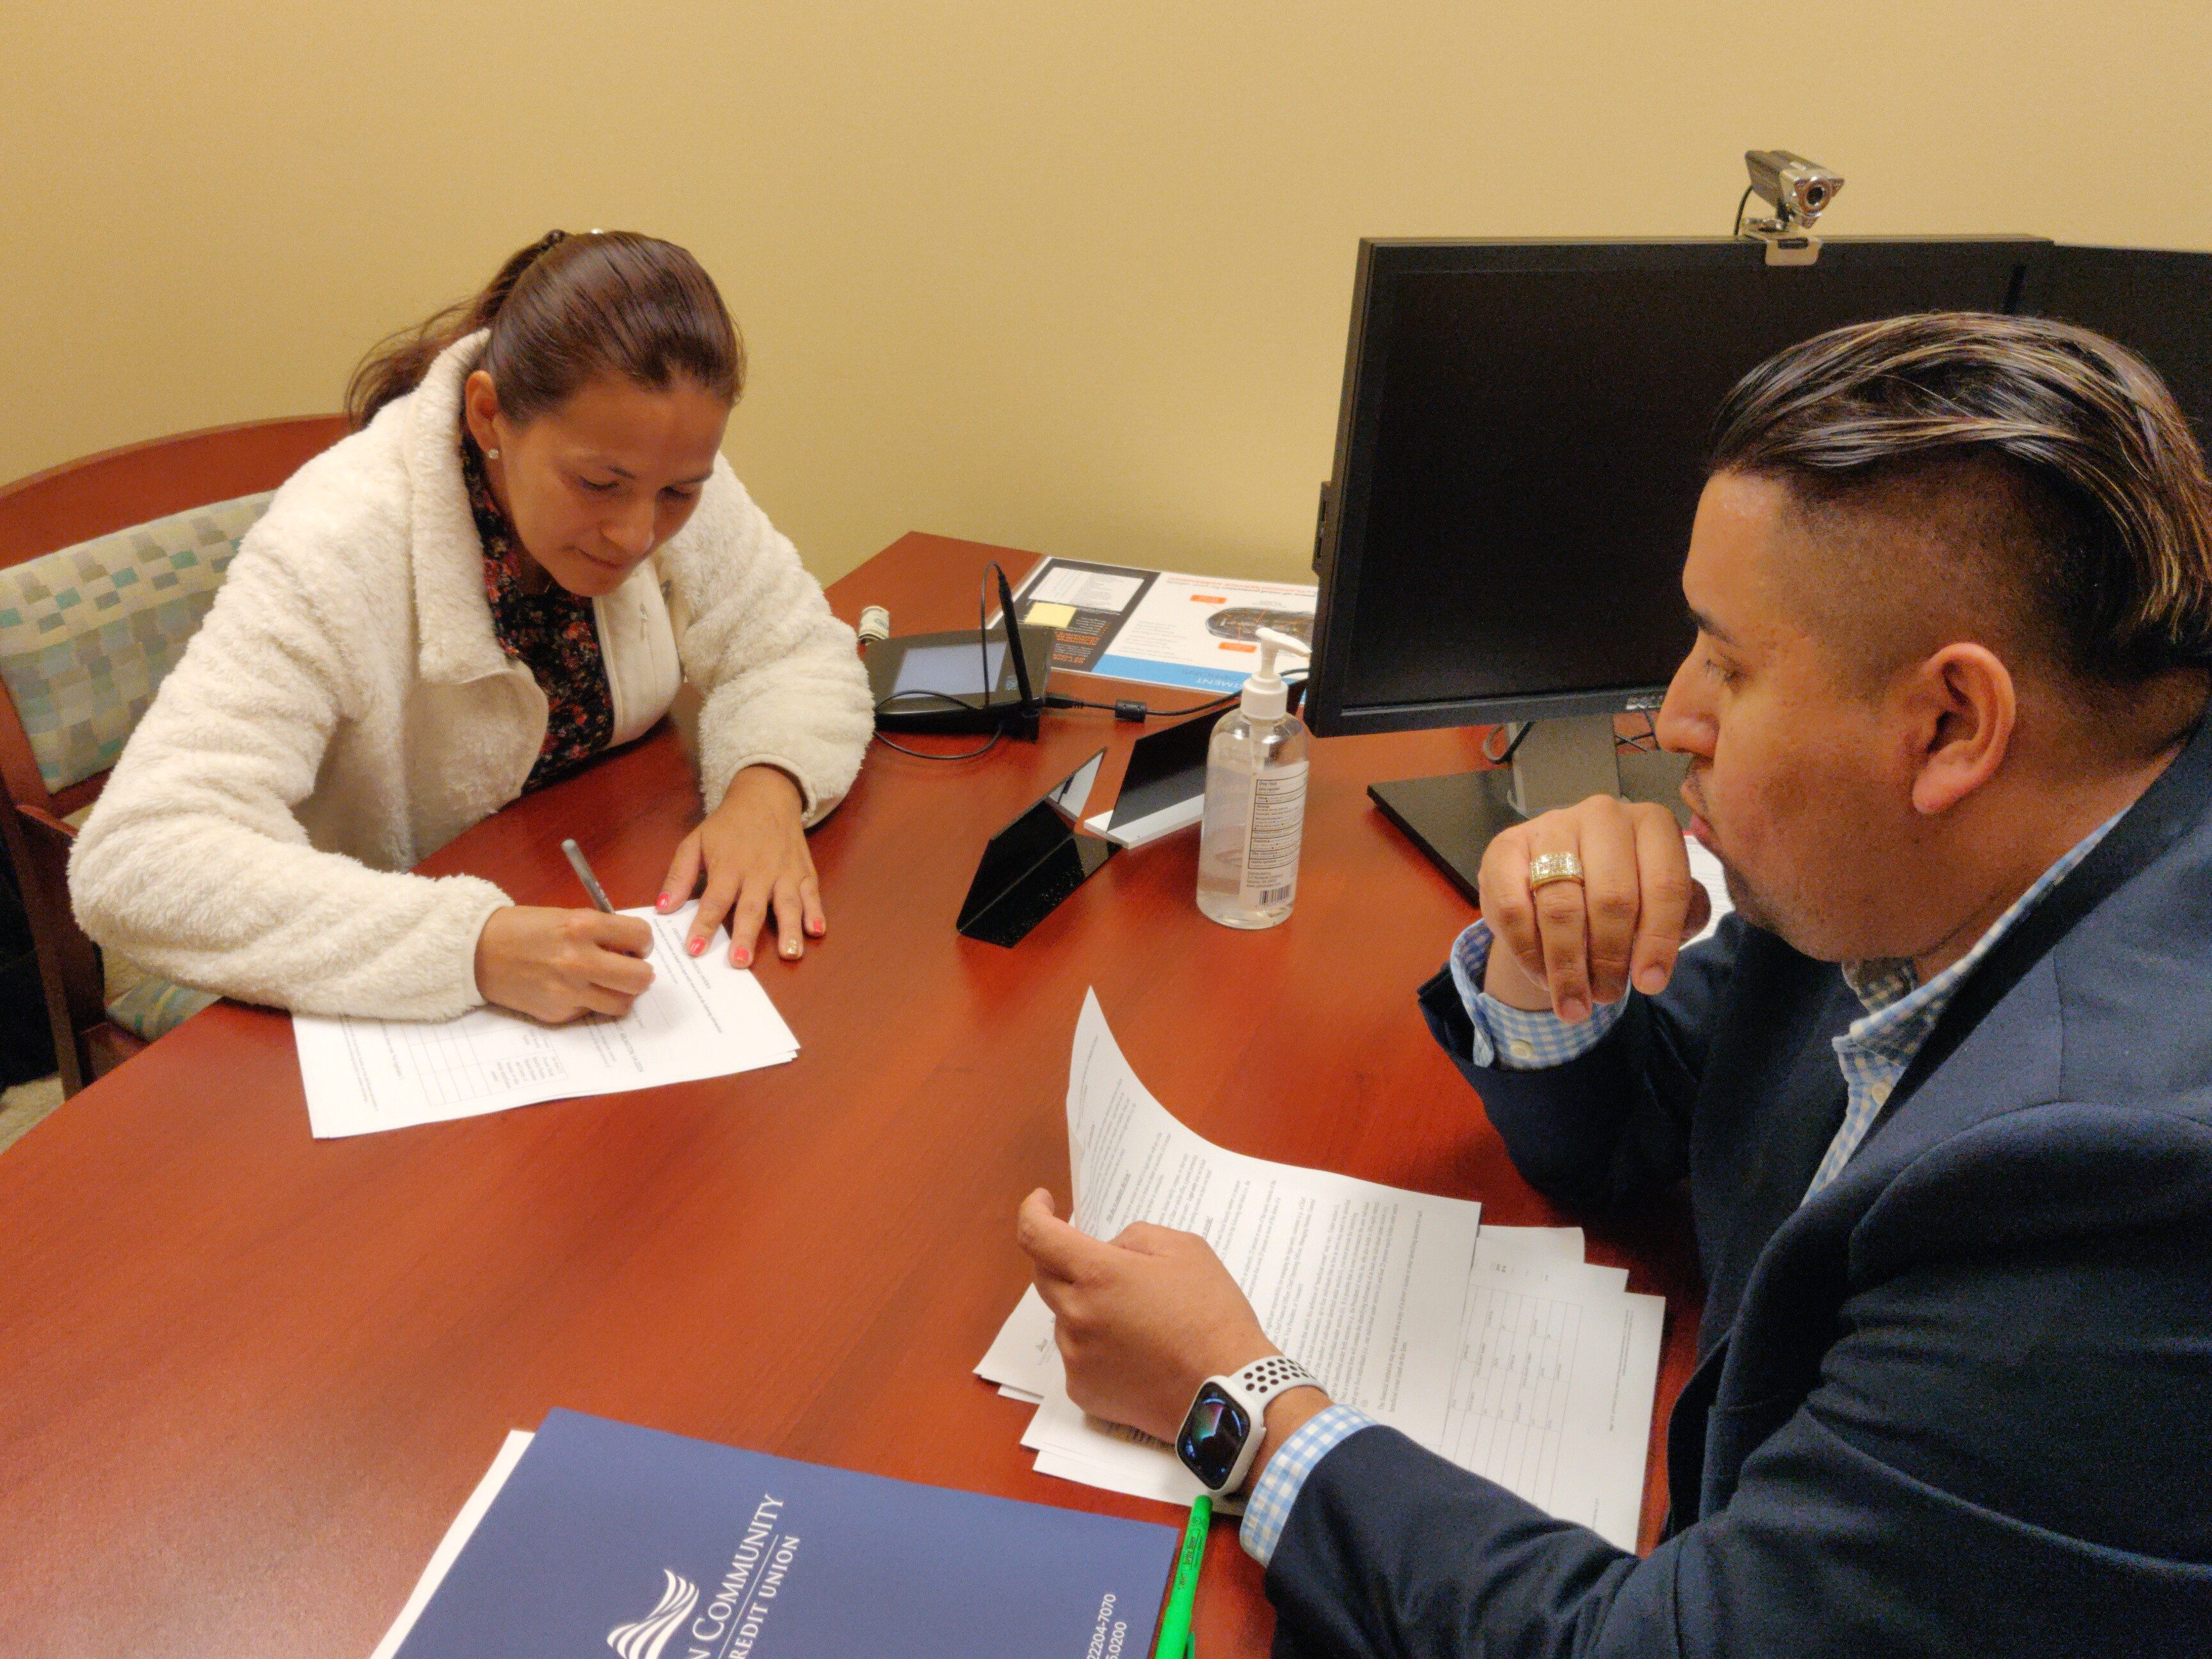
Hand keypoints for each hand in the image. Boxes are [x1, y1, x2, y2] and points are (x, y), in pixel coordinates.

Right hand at [474, 905, 654, 1021]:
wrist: (476, 951)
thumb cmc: (523, 929)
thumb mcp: (565, 917)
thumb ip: (601, 932)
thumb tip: (632, 951)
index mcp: (582, 927)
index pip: (640, 937)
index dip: (643, 943)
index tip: (636, 946)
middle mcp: (578, 961)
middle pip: (640, 979)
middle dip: (641, 974)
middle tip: (630, 969)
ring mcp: (568, 992)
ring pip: (622, 1004)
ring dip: (621, 994)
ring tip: (606, 983)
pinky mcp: (557, 1014)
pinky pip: (591, 1012)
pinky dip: (590, 1002)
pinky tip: (572, 990)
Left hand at [657, 766, 822, 966]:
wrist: (766, 796)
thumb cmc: (727, 825)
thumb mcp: (695, 842)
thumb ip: (679, 876)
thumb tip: (662, 909)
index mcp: (728, 866)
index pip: (714, 900)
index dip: (704, 925)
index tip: (695, 950)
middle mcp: (758, 872)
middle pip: (752, 907)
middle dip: (746, 935)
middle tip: (740, 961)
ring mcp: (785, 873)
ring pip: (788, 904)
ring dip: (790, 930)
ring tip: (790, 953)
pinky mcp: (805, 871)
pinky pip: (812, 893)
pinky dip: (816, 911)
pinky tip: (817, 930)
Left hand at [1016, 1188, 1280, 1444]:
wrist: (1227, 1390)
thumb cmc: (1211, 1314)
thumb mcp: (1184, 1248)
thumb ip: (1134, 1238)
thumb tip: (1108, 1250)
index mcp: (1097, 1274)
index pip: (1037, 1235)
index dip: (1033, 1212)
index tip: (1044, 1203)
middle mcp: (1076, 1315)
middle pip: (1044, 1275)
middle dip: (1064, 1259)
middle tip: (1104, 1264)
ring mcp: (1076, 1357)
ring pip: (1065, 1317)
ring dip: (1087, 1306)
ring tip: (1138, 1320)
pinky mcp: (1083, 1391)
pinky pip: (1078, 1356)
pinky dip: (1097, 1346)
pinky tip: (1135, 1353)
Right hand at [1476, 794, 1710, 1022]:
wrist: (1555, 881)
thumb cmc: (1621, 895)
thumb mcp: (1661, 906)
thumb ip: (1682, 921)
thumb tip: (1660, 959)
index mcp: (1652, 824)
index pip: (1665, 884)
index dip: (1659, 941)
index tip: (1649, 985)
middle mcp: (1604, 814)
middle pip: (1612, 898)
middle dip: (1610, 960)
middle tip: (1606, 997)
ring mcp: (1551, 825)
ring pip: (1561, 907)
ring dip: (1567, 967)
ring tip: (1574, 1005)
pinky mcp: (1505, 846)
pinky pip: (1513, 908)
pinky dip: (1528, 952)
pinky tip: (1541, 977)